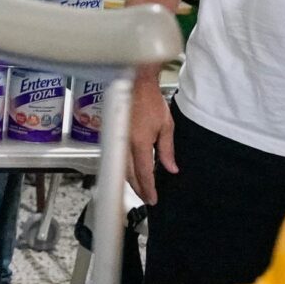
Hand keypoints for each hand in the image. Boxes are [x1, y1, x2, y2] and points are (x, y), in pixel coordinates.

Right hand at [126, 69, 174, 203]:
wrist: (135, 85)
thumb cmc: (150, 101)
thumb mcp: (166, 126)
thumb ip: (167, 150)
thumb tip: (171, 168)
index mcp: (140, 143)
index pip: (143, 173)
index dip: (148, 188)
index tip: (153, 198)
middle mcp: (125, 144)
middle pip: (129, 175)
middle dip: (138, 188)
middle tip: (147, 197)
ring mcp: (116, 140)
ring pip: (121, 168)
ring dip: (130, 180)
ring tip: (140, 188)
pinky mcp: (113, 136)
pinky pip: (117, 158)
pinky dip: (123, 168)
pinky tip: (130, 171)